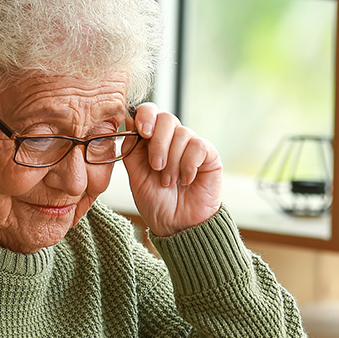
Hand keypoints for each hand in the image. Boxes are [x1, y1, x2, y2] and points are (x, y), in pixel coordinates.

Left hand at [122, 103, 222, 236]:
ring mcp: (191, 146)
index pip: (150, 112)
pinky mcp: (209, 155)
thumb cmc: (156, 203)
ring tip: (170, 182)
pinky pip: (198, 146)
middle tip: (156, 167)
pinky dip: (189, 164)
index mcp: (152, 141)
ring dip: (172, 162)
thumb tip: (129, 120)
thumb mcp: (135, 176)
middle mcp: (172, 139)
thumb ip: (131, 149)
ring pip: (182, 134)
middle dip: (158, 144)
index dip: (146, 115)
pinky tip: (187, 180)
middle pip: (167, 118)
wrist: (177, 225)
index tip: (143, 131)